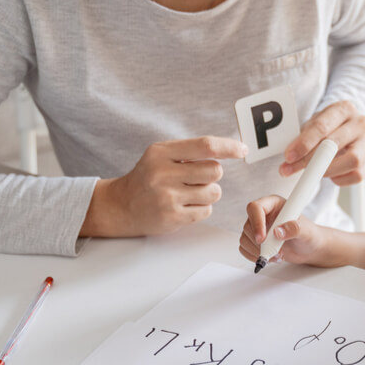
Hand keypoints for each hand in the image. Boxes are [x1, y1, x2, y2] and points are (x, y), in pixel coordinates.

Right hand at [82, 136, 246, 236]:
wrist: (121, 206)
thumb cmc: (148, 177)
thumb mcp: (161, 155)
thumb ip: (190, 151)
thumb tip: (231, 148)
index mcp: (161, 153)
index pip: (205, 146)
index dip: (228, 147)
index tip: (243, 150)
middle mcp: (162, 174)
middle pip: (215, 171)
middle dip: (213, 175)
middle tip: (198, 178)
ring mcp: (167, 197)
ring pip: (214, 192)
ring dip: (208, 193)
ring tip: (189, 193)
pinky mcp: (172, 218)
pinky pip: (206, 211)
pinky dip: (201, 208)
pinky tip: (184, 206)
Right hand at [238, 195, 330, 265]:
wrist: (309, 248)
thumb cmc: (309, 235)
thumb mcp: (307, 232)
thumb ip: (294, 229)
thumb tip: (278, 231)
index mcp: (274, 204)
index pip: (256, 207)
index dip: (256, 222)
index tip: (262, 238)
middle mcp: (263, 215)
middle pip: (248, 225)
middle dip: (260, 243)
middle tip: (276, 251)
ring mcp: (258, 228)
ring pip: (245, 238)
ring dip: (258, 251)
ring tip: (278, 255)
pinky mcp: (255, 241)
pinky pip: (245, 249)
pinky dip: (255, 256)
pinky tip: (270, 258)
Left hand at [280, 101, 364, 185]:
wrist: (347, 127)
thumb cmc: (327, 126)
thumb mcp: (313, 124)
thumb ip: (302, 139)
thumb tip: (289, 160)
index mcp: (344, 109)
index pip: (322, 127)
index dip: (304, 144)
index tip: (289, 156)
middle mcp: (360, 123)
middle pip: (335, 144)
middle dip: (311, 160)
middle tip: (293, 168)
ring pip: (352, 161)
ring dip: (328, 170)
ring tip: (314, 171)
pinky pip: (357, 175)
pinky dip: (340, 179)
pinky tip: (330, 174)